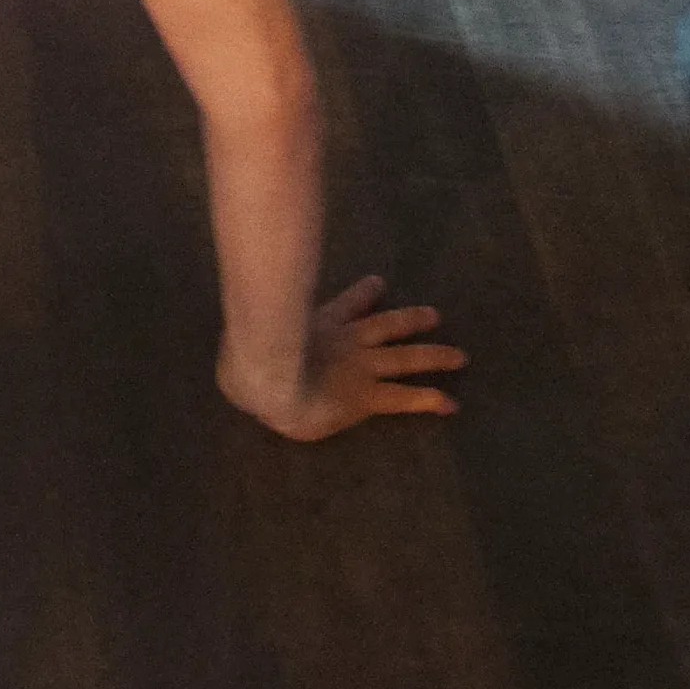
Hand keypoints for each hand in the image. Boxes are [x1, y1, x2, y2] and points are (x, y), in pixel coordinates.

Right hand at [221, 276, 465, 441]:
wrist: (268, 382)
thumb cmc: (250, 369)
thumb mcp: (244, 359)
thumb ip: (246, 362)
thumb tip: (230, 370)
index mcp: (318, 326)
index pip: (346, 305)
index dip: (365, 294)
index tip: (380, 284)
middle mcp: (346, 341)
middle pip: (386, 325)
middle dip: (411, 320)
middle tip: (435, 314)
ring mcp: (361, 367)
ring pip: (405, 357)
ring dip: (434, 355)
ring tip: (459, 355)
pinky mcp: (368, 397)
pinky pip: (404, 398)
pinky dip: (429, 400)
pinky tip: (450, 404)